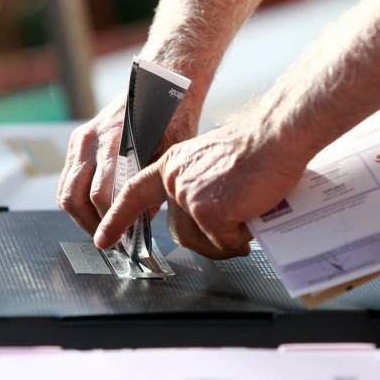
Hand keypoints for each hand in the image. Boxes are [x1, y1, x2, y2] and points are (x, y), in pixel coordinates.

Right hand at [56, 93, 198, 233]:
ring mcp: (82, 140)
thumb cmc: (171, 118)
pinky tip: (95, 208)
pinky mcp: (78, 140)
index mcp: (116, 144)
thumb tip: (139, 221)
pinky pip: (68, 179)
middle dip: (91, 224)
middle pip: (75, 198)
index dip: (110, 222)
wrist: (158, 84)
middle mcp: (93, 141)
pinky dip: (77, 199)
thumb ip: (151, 187)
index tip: (120, 240)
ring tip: (101, 226)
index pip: (101, 196)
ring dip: (81, 215)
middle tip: (109, 238)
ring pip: (66, 192)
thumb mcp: (170, 155)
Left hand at [94, 121, 306, 258]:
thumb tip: (206, 221)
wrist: (275, 137)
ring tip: (249, 221)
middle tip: (232, 239)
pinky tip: (254, 215)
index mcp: (172, 165)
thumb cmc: (256, 149)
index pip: (135, 194)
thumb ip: (197, 186)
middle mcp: (174, 181)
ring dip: (227, 242)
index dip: (118, 219)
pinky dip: (242, 237)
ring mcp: (189, 197)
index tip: (104, 239)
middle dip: (207, 243)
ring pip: (203, 241)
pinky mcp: (208, 212)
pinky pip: (225, 242)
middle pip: (180, 232)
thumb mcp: (212, 163)